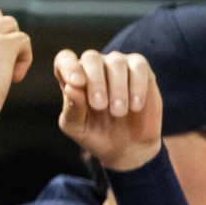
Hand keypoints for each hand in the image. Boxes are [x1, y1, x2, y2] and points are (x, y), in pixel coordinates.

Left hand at [54, 49, 161, 171]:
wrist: (127, 147)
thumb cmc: (96, 134)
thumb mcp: (77, 127)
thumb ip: (72, 107)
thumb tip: (70, 87)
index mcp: (73, 79)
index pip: (64, 59)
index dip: (69, 66)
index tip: (77, 83)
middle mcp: (94, 68)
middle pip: (91, 57)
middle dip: (95, 81)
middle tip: (100, 105)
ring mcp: (118, 66)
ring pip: (116, 61)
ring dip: (117, 87)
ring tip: (119, 112)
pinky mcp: (141, 71)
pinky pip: (139, 65)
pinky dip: (137, 85)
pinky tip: (135, 105)